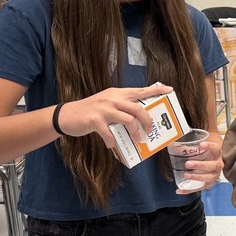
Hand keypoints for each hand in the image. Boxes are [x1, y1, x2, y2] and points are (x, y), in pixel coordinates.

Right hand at [56, 84, 172, 148]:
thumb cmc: (90, 111)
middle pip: (138, 108)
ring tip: (136, 140)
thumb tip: (138, 119)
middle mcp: (112, 99)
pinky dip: (112, 142)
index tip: (169, 90)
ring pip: (128, 120)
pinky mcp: (95, 120)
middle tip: (150, 131)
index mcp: (117, 93)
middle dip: (148, 121)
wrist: (66, 115)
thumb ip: (121, 107)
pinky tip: (111, 145)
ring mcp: (103, 109)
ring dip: (135, 133)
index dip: (155, 90)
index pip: (139, 90)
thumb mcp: (107, 103)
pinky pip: (110, 134)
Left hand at [175, 135, 223, 193]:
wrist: (214, 160)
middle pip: (212, 166)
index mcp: (218, 153)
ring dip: (197, 177)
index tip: (200, 144)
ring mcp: (214, 175)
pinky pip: (199, 188)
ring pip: (208, 178)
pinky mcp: (208, 184)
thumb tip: (181, 133)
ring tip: (186, 175)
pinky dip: (189, 190)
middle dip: (200, 165)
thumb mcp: (205, 144)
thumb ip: (197, 139)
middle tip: (187, 164)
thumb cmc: (207, 151)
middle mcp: (218, 165)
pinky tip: (178, 190)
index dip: (209, 147)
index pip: (216, 149)